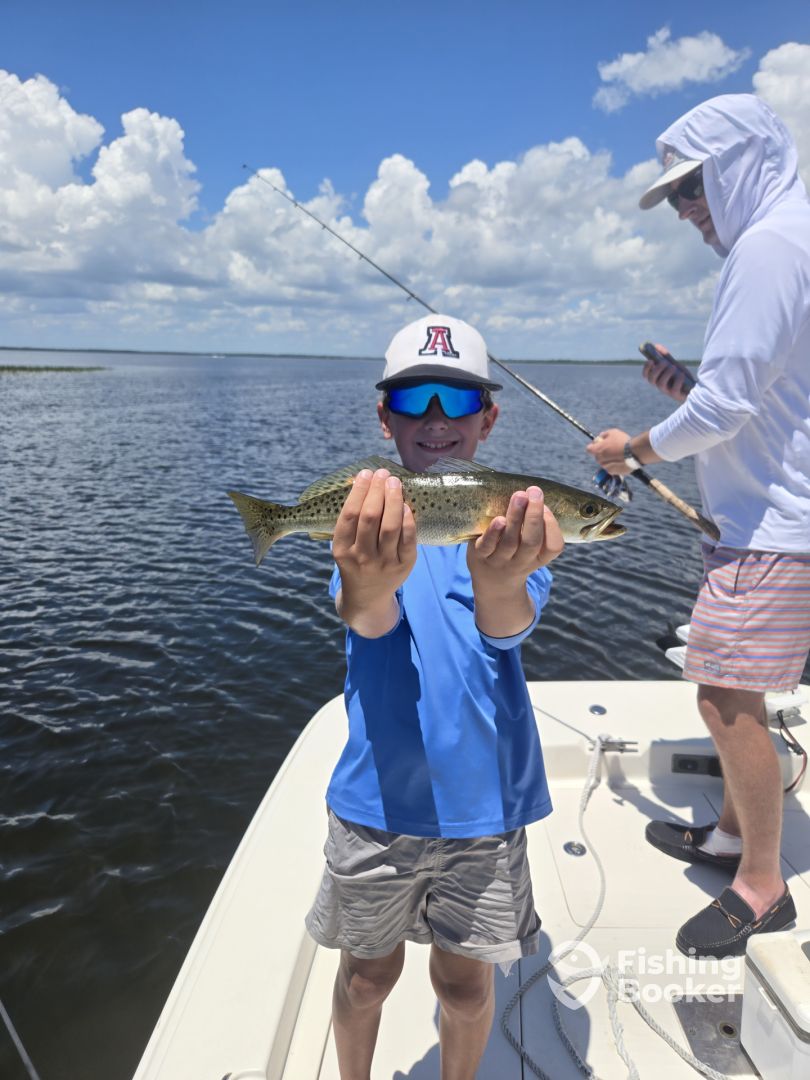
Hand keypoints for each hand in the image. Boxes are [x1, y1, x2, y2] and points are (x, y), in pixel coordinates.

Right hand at [333, 468, 416, 635]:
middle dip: (377, 491)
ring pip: (390, 527)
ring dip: (393, 500)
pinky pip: (408, 540)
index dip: (358, 491)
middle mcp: (361, 557)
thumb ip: (352, 520)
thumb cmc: (355, 563)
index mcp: (342, 549)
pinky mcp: (403, 566)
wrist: (366, 598)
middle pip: (370, 518)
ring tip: (394, 483)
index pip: (350, 515)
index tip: (365, 474)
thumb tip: (364, 482)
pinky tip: (406, 505)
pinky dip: (408, 520)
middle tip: (382, 474)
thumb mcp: (343, 546)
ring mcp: (384, 563)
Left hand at [467, 487, 563, 637]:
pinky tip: (499, 519)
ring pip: (510, 542)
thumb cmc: (515, 556)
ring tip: (519, 496)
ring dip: (516, 517)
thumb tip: (533, 494)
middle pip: (531, 542)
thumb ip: (534, 527)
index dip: (552, 526)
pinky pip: (487, 546)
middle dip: (534, 516)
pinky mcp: (479, 557)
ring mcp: (499, 561)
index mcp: (538, 558)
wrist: (492, 584)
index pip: (553, 547)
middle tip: (535, 492)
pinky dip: (493, 533)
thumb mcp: (530, 550)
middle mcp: (520, 562)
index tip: (545, 506)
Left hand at [586, 428, 631, 474]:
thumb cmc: (622, 441)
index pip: (589, 448)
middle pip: (598, 456)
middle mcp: (599, 460)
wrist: (634, 453)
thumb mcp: (612, 432)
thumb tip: (601, 437)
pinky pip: (612, 468)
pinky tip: (622, 459)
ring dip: (609, 459)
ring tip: (619, 453)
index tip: (600, 443)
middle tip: (612, 448)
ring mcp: (606, 467)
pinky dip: (615, 464)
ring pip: (605, 463)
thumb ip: (604, 434)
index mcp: (597, 450)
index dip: (594, 445)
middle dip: (603, 453)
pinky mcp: (613, 473)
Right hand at [642, 343, 691, 402]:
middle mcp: (661, 386)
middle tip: (664, 362)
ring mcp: (668, 391)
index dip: (646, 368)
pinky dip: (677, 380)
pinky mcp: (676, 395)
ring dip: (666, 373)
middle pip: (651, 379)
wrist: (695, 388)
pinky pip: (674, 389)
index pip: (646, 375)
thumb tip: (656, 345)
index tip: (650, 360)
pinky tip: (682, 375)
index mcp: (658, 378)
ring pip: (660, 384)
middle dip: (656, 369)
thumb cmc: (682, 377)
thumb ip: (665, 357)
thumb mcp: (674, 365)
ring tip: (674, 367)